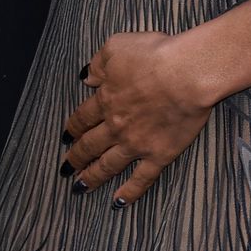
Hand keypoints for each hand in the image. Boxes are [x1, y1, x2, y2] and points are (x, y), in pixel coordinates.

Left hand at [63, 30, 215, 205]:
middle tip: (65, 169)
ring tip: (80, 188)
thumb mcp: (116, 47)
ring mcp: (136, 144)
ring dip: (92, 178)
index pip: (83, 118)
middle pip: (90, 145)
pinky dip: (129, 193)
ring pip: (108, 166)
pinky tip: (118, 202)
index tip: (65, 137)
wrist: (184, 74)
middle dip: (76, 157)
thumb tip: (85, 78)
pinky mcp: (159, 155)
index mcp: (105, 99)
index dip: (72, 128)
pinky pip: (141, 179)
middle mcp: (116, 126)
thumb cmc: (153, 55)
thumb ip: (97, 64)